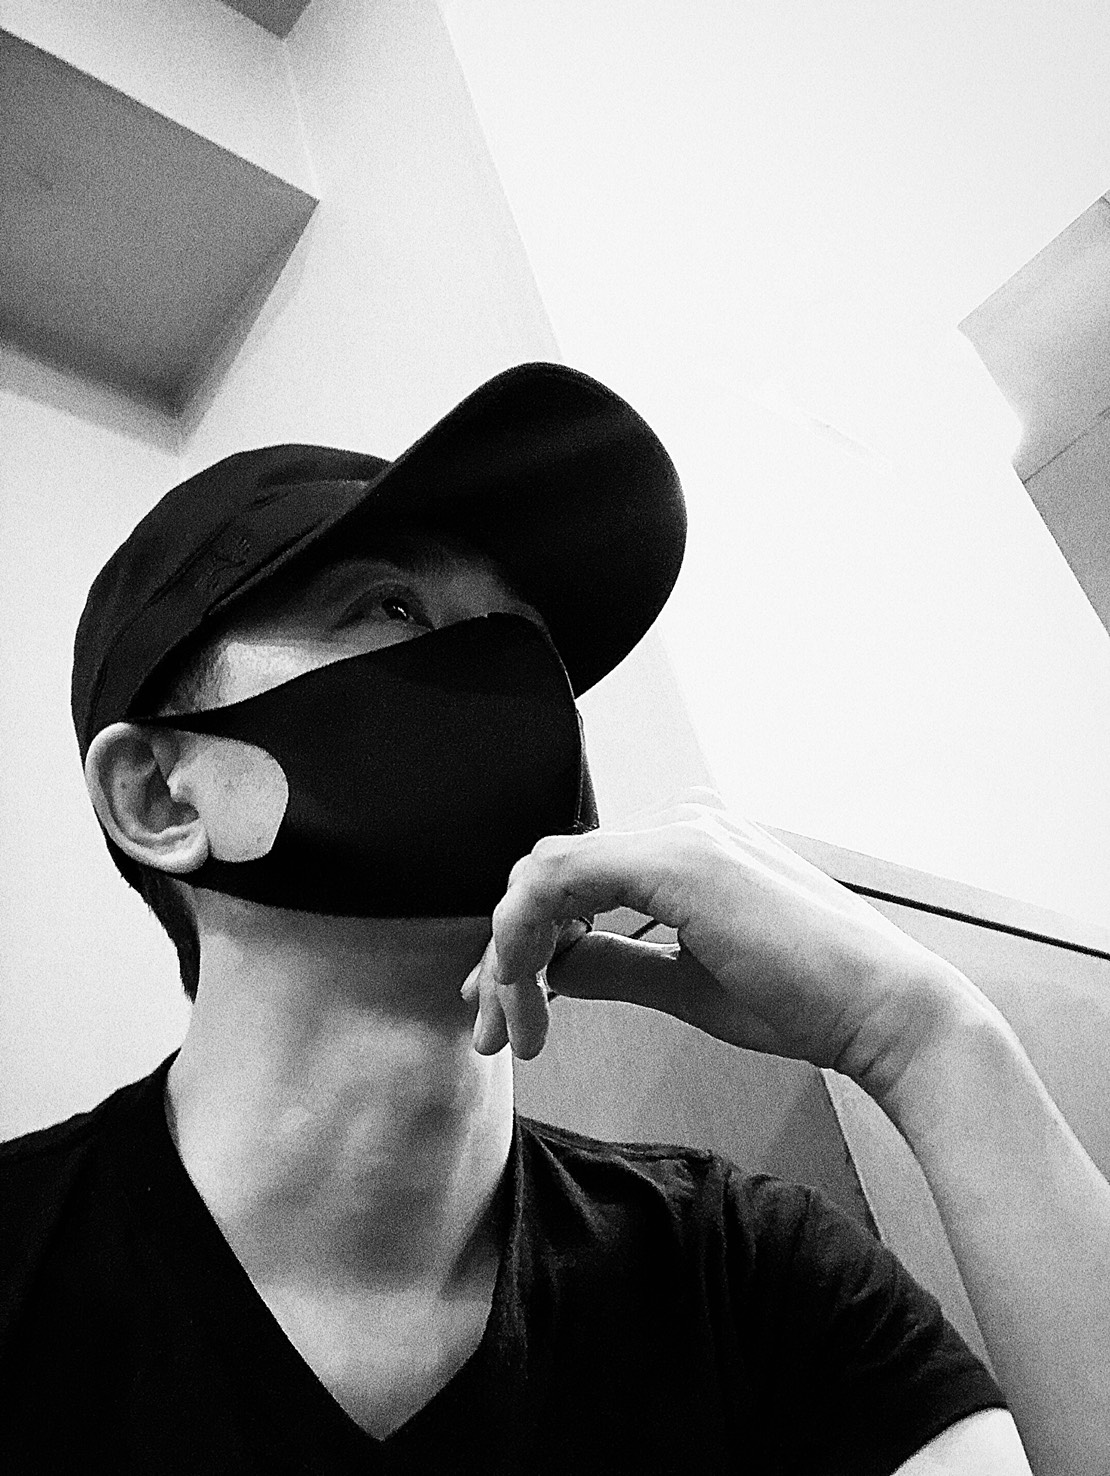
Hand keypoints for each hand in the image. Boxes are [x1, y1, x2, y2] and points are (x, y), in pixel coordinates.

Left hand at [460, 790, 966, 1099]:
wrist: (884, 1012)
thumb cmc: (805, 1003)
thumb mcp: (688, 985)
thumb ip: (616, 964)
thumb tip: (553, 968)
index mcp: (690, 846)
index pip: (578, 878)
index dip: (524, 941)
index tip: (507, 1009)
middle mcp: (682, 824)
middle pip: (553, 875)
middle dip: (505, 954)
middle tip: (492, 1031)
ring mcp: (682, 833)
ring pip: (547, 874)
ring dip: (510, 953)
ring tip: (512, 1030)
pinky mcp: (681, 856)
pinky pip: (564, 876)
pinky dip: (526, 932)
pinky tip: (525, 988)